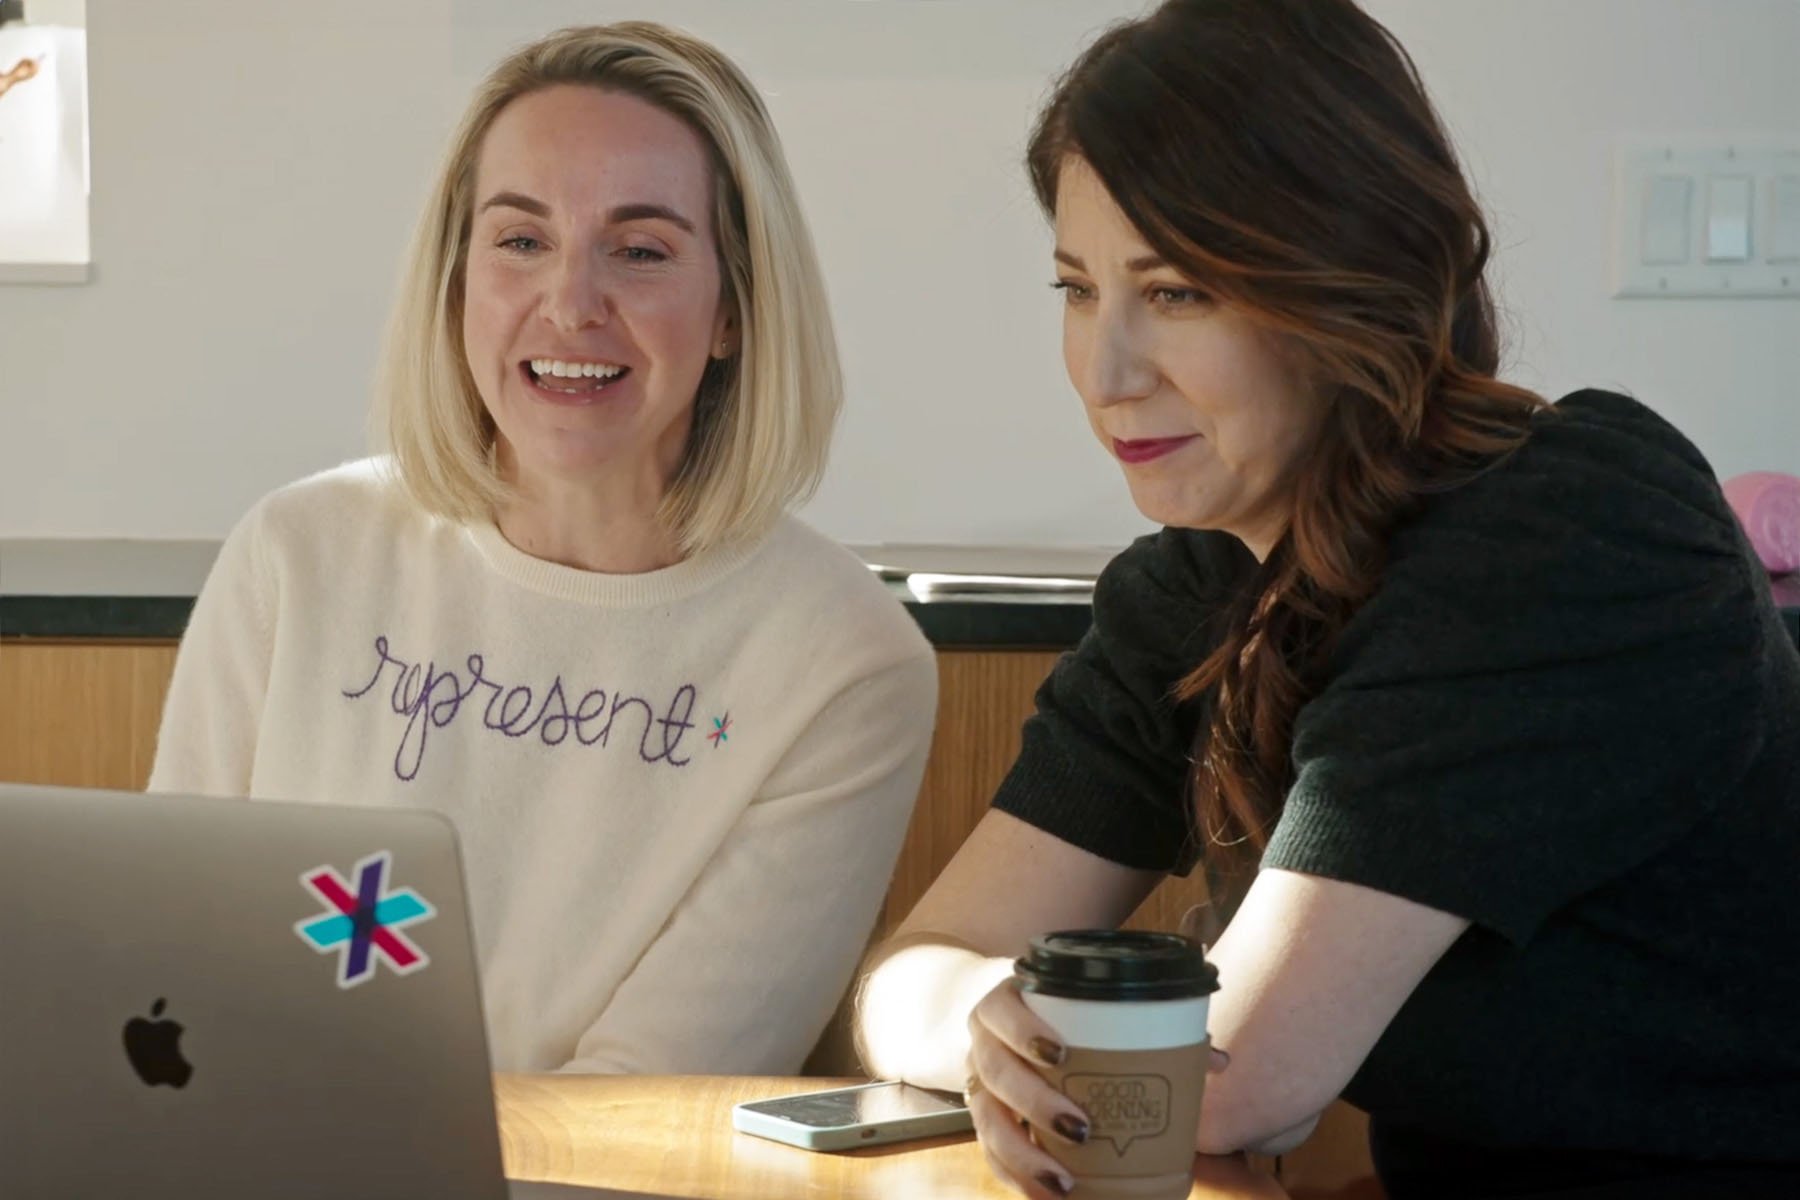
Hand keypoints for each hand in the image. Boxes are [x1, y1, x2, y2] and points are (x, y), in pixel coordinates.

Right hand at [964, 976, 1227, 1197]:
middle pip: (995, 1071)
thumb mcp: (1091, 1015)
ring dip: (1023, 1155)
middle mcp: (983, 1044)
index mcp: (1005, 1006)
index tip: (1061, 1051)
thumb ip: (1149, 1031)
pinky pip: (989, 1154)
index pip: (1001, 1009)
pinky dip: (1017, 1178)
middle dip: (1034, 1102)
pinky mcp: (983, 1122)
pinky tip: (1048, 1196)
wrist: (1011, 1034)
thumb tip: (1215, 1059)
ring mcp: (978, 1085)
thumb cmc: (1063, 1022)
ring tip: (1064, 1181)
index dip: (1023, 1029)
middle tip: (1081, 1126)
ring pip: (986, 1121)